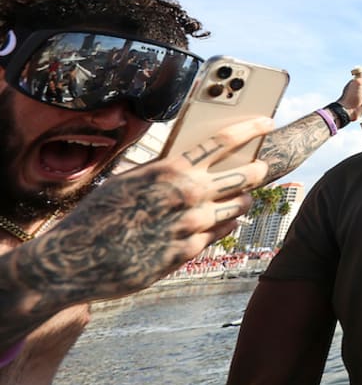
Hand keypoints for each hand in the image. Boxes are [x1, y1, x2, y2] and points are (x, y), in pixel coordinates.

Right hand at [34, 117, 271, 303]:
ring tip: (243, 195)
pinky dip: (225, 223)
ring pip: (239, 206)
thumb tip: (196, 161)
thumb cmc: (97, 215)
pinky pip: (220, 231)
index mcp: (171, 170)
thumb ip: (166, 170)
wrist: (73, 260)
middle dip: (258, 170)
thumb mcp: (129, 180)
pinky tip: (224, 219)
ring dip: (243, 199)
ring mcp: (191, 226)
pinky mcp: (188, 252)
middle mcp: (187, 195)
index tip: (266, 124)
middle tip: (262, 167)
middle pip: (245, 177)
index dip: (251, 129)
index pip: (224, 142)